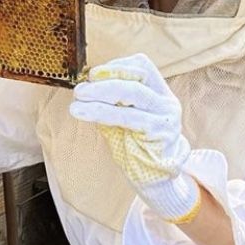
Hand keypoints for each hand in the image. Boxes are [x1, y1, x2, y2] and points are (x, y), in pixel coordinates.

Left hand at [69, 53, 199, 222]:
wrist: (156, 179)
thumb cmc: (137, 146)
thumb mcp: (124, 119)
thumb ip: (111, 102)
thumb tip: (84, 87)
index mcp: (160, 92)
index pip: (142, 66)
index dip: (116, 66)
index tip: (93, 74)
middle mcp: (166, 101)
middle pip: (138, 76)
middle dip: (106, 79)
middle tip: (81, 89)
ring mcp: (165, 116)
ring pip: (133, 93)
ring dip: (101, 94)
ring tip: (78, 99)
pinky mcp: (159, 133)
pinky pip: (128, 117)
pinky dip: (103, 112)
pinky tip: (85, 113)